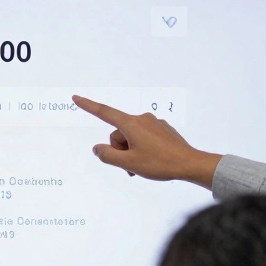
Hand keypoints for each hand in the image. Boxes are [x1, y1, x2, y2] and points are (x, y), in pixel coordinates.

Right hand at [71, 95, 221, 187]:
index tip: (76, 98)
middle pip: (118, 133)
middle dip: (119, 150)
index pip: (104, 112)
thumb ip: (108, 155)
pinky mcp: (163, 130)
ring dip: (131, 152)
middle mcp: (142, 119)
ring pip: (131, 137)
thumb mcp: (128, 163)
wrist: (190, 164)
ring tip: (141, 167)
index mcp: (131, 124)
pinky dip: (142, 149)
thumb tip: (97, 148)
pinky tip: (152, 160)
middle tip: (130, 166)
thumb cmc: (159, 163)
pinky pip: (144, 137)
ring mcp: (154, 123)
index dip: (88, 106)